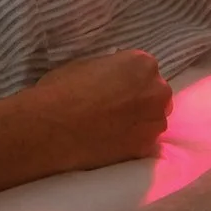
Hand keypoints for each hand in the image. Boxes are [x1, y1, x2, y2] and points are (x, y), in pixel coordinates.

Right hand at [18, 50, 172, 172]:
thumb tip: (113, 79)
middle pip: (155, 93)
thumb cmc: (63, 89)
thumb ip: (111, 69)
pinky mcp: (147, 147)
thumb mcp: (88, 64)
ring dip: (139, 121)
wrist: (53, 127)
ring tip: (112, 127)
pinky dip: (132, 141)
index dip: (127, 79)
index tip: (113, 88)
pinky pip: (144, 141)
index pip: (143, 69)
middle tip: (114, 108)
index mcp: (142, 63)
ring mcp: (155, 121)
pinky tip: (112, 141)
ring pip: (153, 119)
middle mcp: (157, 90)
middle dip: (140, 99)